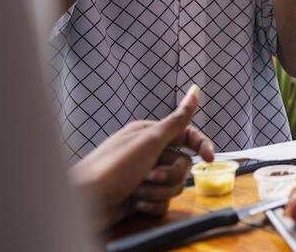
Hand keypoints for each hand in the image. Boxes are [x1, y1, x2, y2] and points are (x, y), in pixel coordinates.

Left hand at [70, 86, 214, 230]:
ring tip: (138, 191)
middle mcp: (148, 153)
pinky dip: (152, 204)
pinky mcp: (141, 197)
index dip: (201, 146)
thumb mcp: (149, 141)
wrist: (85, 204)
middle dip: (170, 174)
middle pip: (182, 164)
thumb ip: (177, 120)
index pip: (186, 135)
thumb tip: (195, 90)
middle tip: (151, 176)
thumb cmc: (113, 168)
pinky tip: (136, 204)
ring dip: (158, 191)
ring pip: (173, 185)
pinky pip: (162, 201)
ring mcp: (144, 176)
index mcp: (150, 134)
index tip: (210, 159)